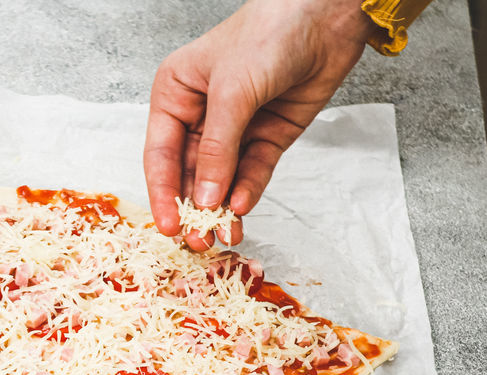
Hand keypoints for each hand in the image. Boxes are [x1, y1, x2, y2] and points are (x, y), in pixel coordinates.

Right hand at [144, 0, 376, 249]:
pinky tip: (242, 208)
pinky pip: (252, 172)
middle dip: (192, 208)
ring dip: (220, 208)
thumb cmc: (268, 33)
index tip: (168, 227)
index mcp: (175, 94)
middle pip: (188, 173)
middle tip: (197, 241)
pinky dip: (247, 192)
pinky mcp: (267, 136)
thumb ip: (217, 149)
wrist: (325, 17)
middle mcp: (200, 114)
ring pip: (220, 179)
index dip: (163, 193)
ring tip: (222, 236)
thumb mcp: (232, 91)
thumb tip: (203, 198)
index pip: (160, 154)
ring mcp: (235, 128)